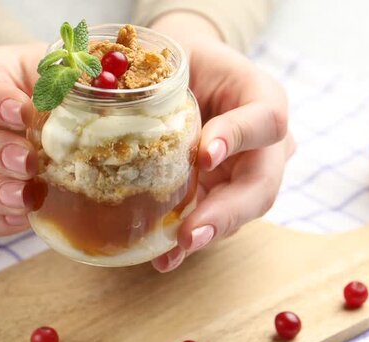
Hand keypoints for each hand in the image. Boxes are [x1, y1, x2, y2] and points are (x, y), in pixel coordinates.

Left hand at [150, 13, 293, 271]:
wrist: (194, 77)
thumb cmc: (185, 62)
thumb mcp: (178, 57)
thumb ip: (162, 78)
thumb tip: (101, 95)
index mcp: (262, 99)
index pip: (265, 120)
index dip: (238, 138)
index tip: (204, 155)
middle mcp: (267, 144)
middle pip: (262, 184)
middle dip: (227, 212)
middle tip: (191, 233)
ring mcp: (250, 173)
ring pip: (243, 211)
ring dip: (208, 233)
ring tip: (174, 252)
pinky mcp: (227, 194)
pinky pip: (215, 220)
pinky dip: (190, 240)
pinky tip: (165, 258)